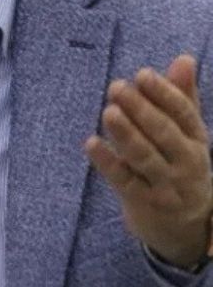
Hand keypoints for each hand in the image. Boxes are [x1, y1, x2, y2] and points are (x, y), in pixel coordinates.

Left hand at [85, 55, 212, 267]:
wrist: (184, 227)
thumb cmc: (180, 166)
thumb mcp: (187, 135)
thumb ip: (182, 98)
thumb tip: (183, 59)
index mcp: (196, 141)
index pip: (184, 114)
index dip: (164, 93)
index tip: (142, 74)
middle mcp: (186, 162)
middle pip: (164, 133)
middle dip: (141, 109)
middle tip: (116, 87)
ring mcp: (166, 185)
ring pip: (145, 157)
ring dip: (126, 134)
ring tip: (108, 112)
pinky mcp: (144, 202)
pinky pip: (124, 181)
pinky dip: (107, 162)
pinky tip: (90, 144)